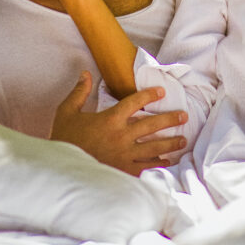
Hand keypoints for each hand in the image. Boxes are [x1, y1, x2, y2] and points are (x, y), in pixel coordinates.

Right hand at [50, 72, 188, 175]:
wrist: (60, 171)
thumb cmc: (63, 140)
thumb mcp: (66, 113)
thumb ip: (79, 93)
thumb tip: (85, 73)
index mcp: (110, 120)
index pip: (134, 102)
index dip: (149, 95)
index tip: (162, 91)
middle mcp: (121, 136)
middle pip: (151, 125)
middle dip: (170, 119)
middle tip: (184, 116)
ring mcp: (124, 155)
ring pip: (153, 147)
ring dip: (170, 143)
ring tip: (183, 139)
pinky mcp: (123, 171)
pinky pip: (145, 166)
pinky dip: (158, 164)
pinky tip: (167, 161)